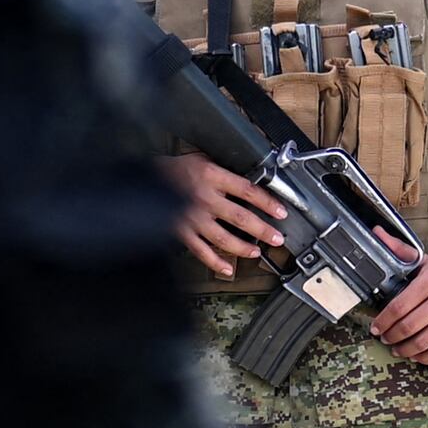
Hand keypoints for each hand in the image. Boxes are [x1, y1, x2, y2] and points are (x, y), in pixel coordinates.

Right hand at [169, 154, 289, 276]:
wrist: (146, 180)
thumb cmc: (176, 169)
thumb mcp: (202, 159)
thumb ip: (224, 170)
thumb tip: (251, 177)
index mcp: (212, 177)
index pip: (247, 191)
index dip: (267, 203)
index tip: (281, 212)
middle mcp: (205, 199)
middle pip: (241, 218)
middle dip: (263, 231)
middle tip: (277, 239)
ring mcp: (193, 218)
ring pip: (224, 238)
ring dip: (243, 248)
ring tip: (256, 252)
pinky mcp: (183, 232)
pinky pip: (202, 251)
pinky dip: (215, 263)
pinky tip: (228, 268)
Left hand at [370, 256, 427, 364]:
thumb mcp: (426, 261)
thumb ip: (400, 251)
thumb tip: (376, 234)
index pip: (399, 306)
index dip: (383, 321)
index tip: (376, 327)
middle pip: (408, 327)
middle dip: (391, 336)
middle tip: (385, 338)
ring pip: (422, 343)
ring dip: (404, 349)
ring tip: (397, 348)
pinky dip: (424, 358)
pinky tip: (416, 354)